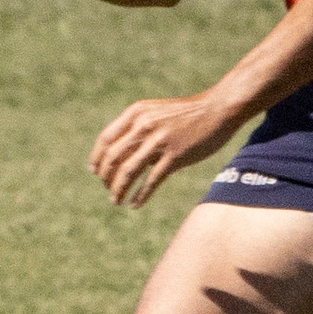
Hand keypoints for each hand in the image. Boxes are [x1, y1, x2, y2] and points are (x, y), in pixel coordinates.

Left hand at [89, 90, 244, 206]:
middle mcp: (144, 125)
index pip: (106, 139)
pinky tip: (135, 204)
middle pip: (113, 158)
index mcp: (136, 113)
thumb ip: (138, 130)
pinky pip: (151, 180)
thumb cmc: (187, 113)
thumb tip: (119, 155)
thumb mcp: (156, 113)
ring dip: (119, 189)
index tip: (95, 172)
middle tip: (108, 189)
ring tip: (116, 201)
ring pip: (128, 171)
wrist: (217, 109)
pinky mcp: (175, 156)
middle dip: (106, 177)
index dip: (97, 158)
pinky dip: (140, 195)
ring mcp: (160, 141)